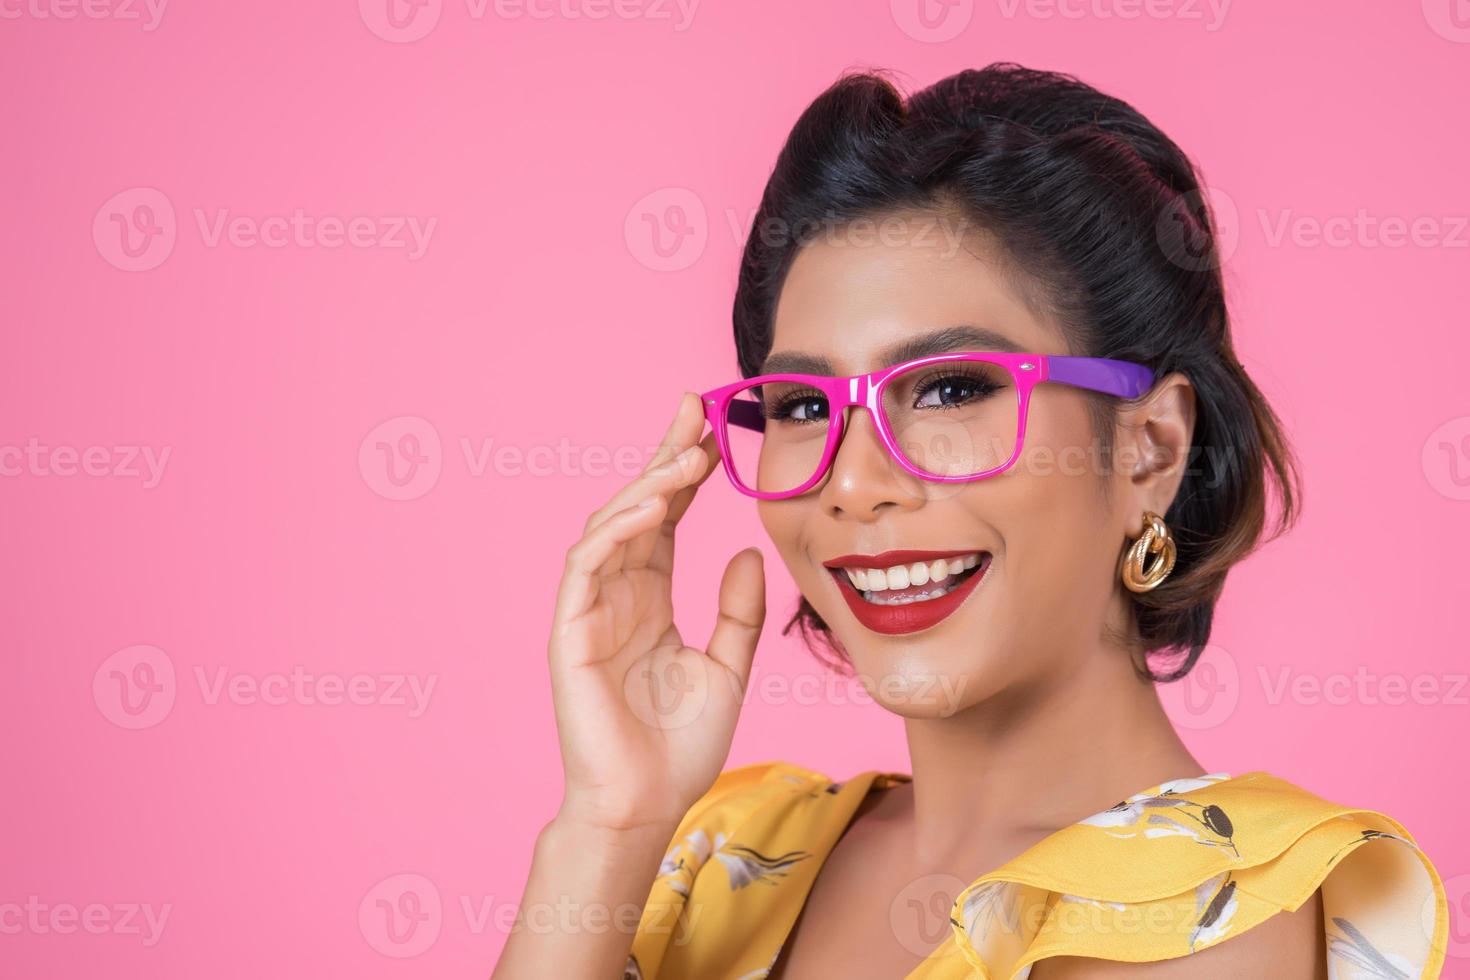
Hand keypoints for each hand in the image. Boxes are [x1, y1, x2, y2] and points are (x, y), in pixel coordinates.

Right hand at [546, 391, 765, 833]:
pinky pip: (588, 565)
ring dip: (647, 485)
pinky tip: (654, 506)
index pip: (666, 520)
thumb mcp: (727, 667)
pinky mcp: (570, 630)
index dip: (685, 474)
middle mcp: (617, 594)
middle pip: (637, 508)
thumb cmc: (681, 745)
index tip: (713, 427)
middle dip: (663, 457)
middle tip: (693, 408)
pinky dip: (617, 530)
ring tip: (686, 455)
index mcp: (649, 598)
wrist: (646, 804)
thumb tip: (751, 553)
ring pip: (610, 526)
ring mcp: (589, 609)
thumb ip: (739, 613)